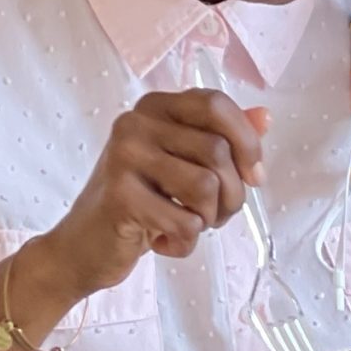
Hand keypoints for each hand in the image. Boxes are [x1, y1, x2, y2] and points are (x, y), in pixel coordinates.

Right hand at [37, 89, 266, 297]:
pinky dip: (186, 242)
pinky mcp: (119, 195)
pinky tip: (162, 239)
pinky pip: (186, 221)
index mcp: (155, 108)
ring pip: (207, 186)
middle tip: (212, 215)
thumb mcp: (185, 166)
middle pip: (218, 151)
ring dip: (210, 219)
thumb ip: (224, 139)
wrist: (85, 246)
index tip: (254, 177)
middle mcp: (135, 123)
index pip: (216, 104)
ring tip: (187, 224)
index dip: (247, 143)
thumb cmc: (144, 203)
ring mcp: (123, 156)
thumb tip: (265, 117)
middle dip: (233, 195)